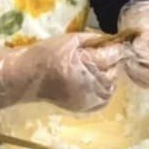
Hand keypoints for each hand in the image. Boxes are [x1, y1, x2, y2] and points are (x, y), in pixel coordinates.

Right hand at [0, 33, 127, 111]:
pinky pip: (103, 99)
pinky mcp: (85, 108)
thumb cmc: (48, 54)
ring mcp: (90, 99)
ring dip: (108, 77)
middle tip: (98, 56)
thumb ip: (94, 39)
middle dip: (111, 62)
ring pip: (111, 87)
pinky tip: (91, 82)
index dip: (119, 48)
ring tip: (93, 69)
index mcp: (89, 65)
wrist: (28, 77)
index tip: (120, 43)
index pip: (115, 55)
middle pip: (116, 71)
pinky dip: (102, 90)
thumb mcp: (71, 39)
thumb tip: (112, 40)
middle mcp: (92, 85)